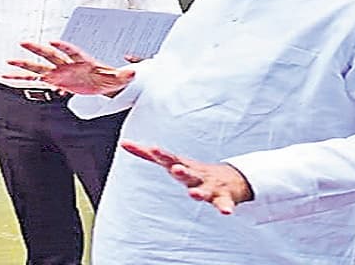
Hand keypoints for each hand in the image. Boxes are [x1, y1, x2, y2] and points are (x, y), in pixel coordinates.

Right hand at [7, 40, 134, 95]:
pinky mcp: (55, 81)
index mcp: (82, 61)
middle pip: (51, 56)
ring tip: (10, 62)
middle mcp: (68, 65)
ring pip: (39, 68)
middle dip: (38, 50)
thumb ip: (124, 75)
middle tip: (25, 42)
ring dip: (25, 65)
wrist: (104, 84)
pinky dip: (22, 80)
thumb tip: (134, 72)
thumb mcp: (118, 78)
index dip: (65, 47)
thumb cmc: (109, 78)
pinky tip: (8, 78)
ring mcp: (59, 73)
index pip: (73, 52)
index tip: (55, 41)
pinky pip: (36, 81)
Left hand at [120, 140, 253, 214]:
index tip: (153, 149)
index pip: (170, 159)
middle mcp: (196, 175)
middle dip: (182, 170)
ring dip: (199, 192)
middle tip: (175, 168)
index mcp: (183, 166)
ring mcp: (210, 186)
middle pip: (188, 173)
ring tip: (194, 194)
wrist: (231, 178)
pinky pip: (224, 204)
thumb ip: (146, 154)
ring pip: (204, 190)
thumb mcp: (171, 161)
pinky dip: (225, 207)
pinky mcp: (224, 198)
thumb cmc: (194, 171)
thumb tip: (123, 143)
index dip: (161, 155)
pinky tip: (226, 212)